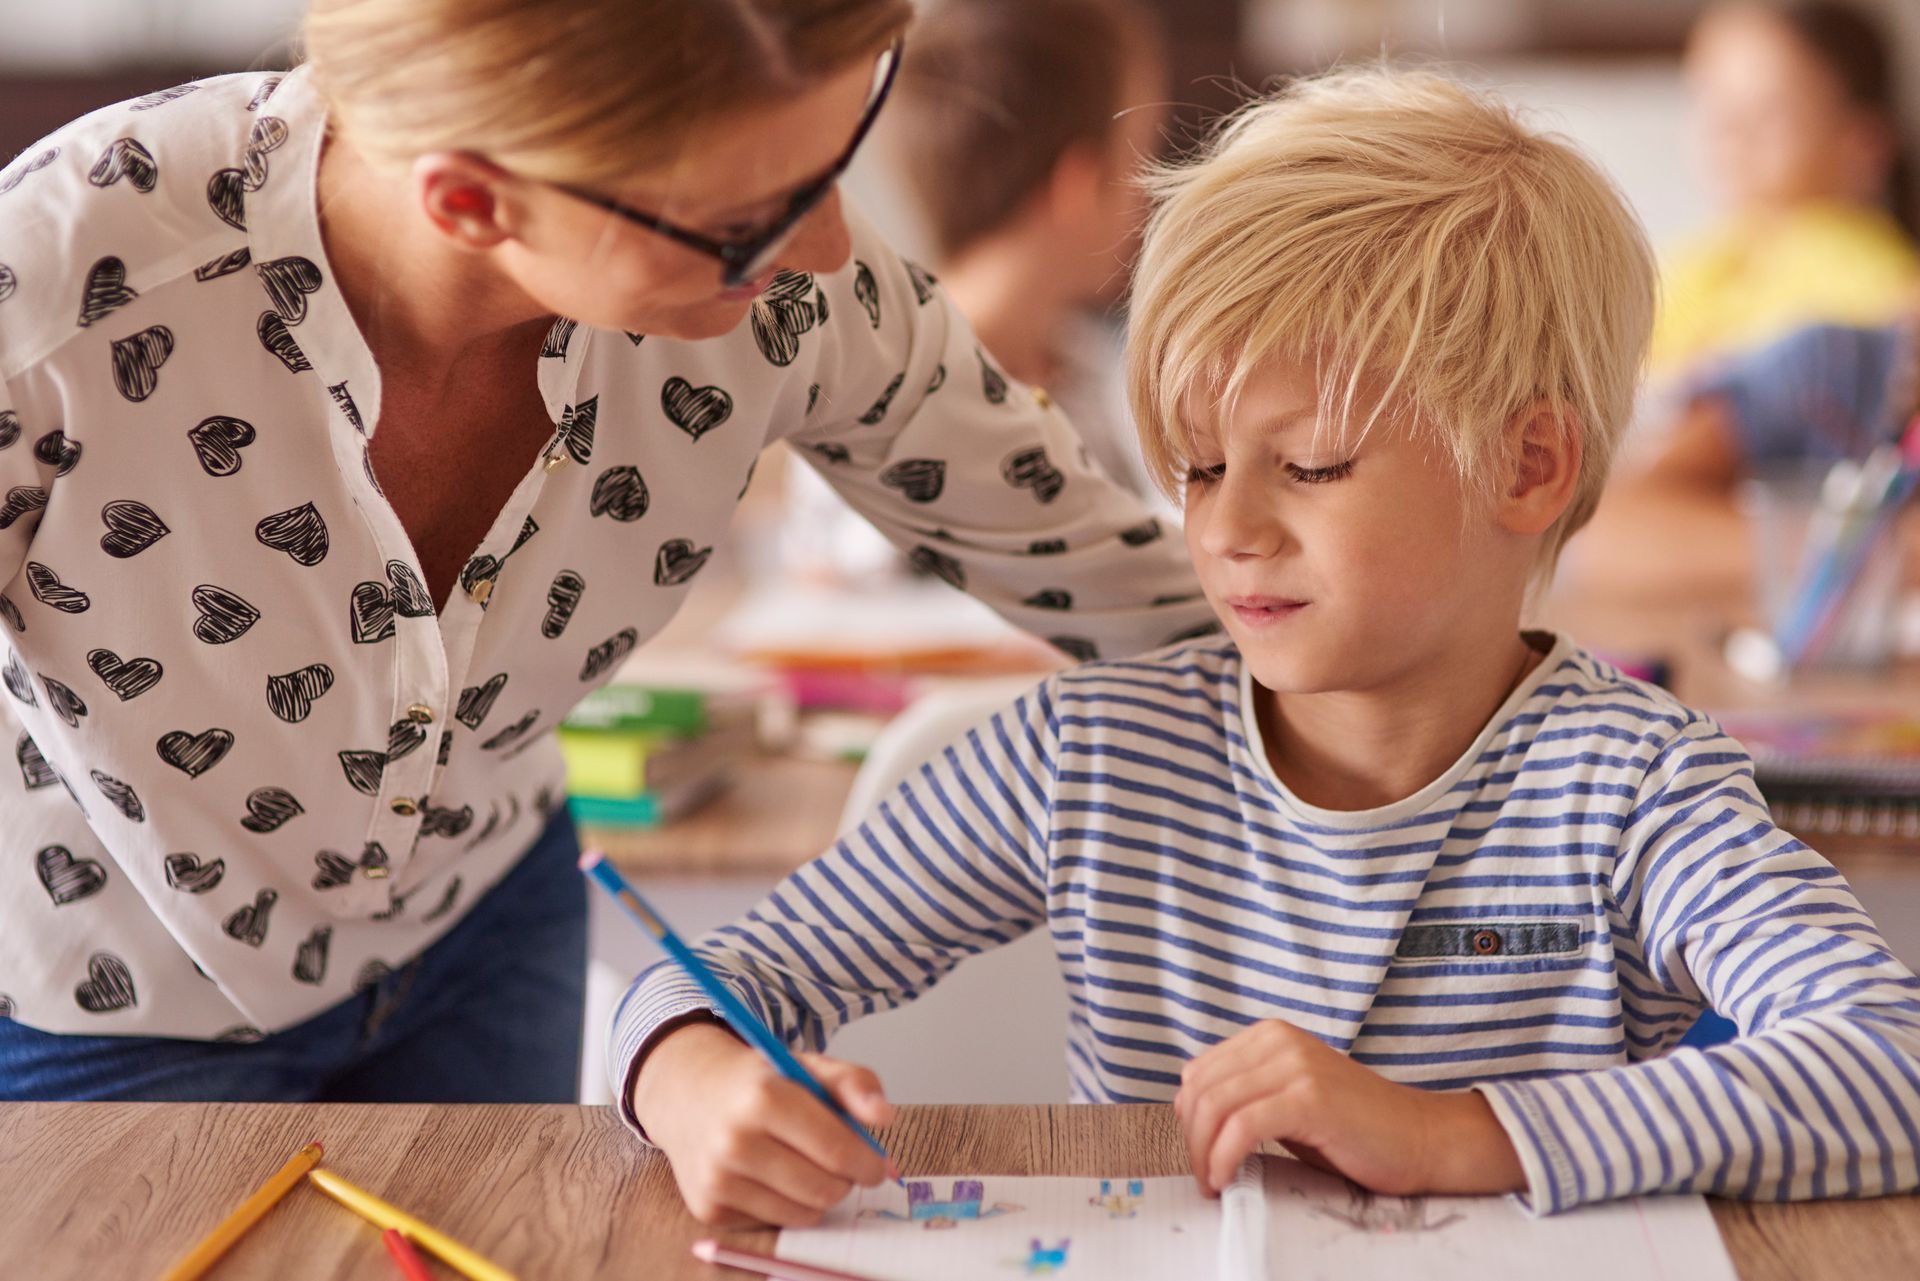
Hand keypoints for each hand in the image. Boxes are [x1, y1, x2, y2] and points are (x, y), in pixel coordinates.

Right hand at [632, 1020, 898, 1226]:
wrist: (688, 1093)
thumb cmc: (758, 1082)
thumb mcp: (807, 1066)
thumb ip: (855, 1083)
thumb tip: (885, 1117)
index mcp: (764, 1097)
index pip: (837, 1150)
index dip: (868, 1163)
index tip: (877, 1164)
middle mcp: (734, 1140)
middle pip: (825, 1188)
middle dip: (845, 1180)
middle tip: (841, 1164)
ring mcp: (718, 1178)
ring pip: (803, 1213)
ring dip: (818, 1195)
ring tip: (805, 1165)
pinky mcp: (708, 1208)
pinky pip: (774, 1223)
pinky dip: (785, 1205)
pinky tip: (770, 1176)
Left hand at [1173, 1020, 1524, 1197]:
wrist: (1418, 1138)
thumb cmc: (1352, 1128)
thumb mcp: (1287, 1100)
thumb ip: (1244, 1094)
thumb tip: (1188, 1108)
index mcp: (1271, 1035)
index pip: (1200, 1072)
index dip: (1189, 1117)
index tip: (1198, 1153)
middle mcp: (1280, 1040)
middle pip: (1202, 1089)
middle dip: (1191, 1140)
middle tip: (1203, 1176)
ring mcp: (1296, 1064)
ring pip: (1215, 1106)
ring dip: (1203, 1153)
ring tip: (1213, 1182)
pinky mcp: (1309, 1095)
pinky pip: (1243, 1126)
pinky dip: (1224, 1157)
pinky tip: (1225, 1178)